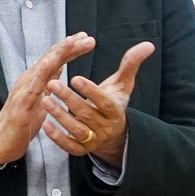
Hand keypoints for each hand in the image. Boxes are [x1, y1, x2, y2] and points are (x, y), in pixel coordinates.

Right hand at [0, 32, 96, 166]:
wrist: (1, 142)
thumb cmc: (22, 123)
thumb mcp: (41, 100)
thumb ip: (48, 83)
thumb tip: (59, 68)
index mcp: (36, 80)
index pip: (55, 60)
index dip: (70, 49)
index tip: (85, 39)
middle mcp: (29, 80)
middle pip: (51, 58)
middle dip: (68, 46)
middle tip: (87, 37)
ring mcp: (24, 89)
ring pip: (43, 66)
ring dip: (58, 53)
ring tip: (72, 42)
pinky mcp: (21, 103)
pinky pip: (32, 85)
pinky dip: (42, 71)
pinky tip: (52, 62)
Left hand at [42, 40, 154, 167]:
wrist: (112, 132)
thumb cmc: (113, 102)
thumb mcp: (122, 84)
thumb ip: (131, 64)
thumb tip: (149, 45)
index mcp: (115, 111)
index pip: (104, 101)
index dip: (90, 91)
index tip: (75, 78)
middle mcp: (106, 127)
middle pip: (87, 114)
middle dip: (68, 99)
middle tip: (52, 84)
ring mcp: (94, 140)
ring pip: (77, 130)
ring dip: (60, 116)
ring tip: (45, 100)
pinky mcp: (82, 150)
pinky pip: (70, 147)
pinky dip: (58, 138)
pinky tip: (46, 124)